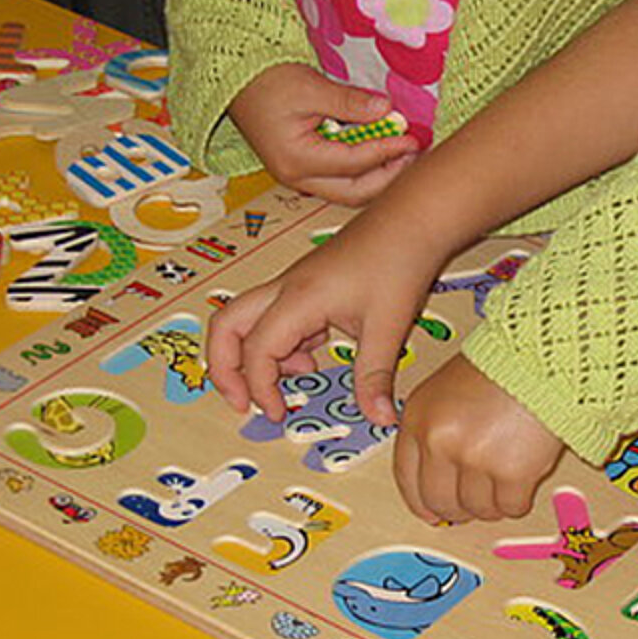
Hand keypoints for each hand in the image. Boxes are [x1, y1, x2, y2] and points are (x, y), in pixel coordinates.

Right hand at [206, 232, 432, 426]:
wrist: (412, 219)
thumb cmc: (398, 261)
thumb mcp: (388, 327)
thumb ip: (375, 377)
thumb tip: (380, 419)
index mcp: (298, 299)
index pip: (257, 351)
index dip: (260, 388)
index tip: (278, 414)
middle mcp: (285, 289)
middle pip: (226, 325)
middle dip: (225, 368)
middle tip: (241, 402)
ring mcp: (292, 285)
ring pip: (245, 319)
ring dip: (254, 355)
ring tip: (290, 382)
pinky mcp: (305, 285)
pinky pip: (273, 316)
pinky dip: (279, 343)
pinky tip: (312, 357)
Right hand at [229, 63, 419, 205]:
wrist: (238, 84)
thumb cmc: (267, 83)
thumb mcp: (311, 87)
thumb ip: (350, 103)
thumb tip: (387, 111)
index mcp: (296, 160)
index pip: (353, 163)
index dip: (386, 151)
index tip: (411, 139)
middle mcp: (297, 178)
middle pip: (354, 193)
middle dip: (388, 178)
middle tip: (413, 155)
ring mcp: (300, 180)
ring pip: (349, 193)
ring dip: (379, 179)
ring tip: (403, 157)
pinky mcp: (305, 173)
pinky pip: (342, 182)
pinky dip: (365, 173)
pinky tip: (383, 157)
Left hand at [394, 355, 563, 522]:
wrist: (542, 356)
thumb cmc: (501, 365)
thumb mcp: (446, 389)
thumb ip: (435, 431)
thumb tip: (436, 481)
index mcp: (418, 419)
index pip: (407, 478)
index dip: (420, 501)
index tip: (430, 511)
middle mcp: (439, 441)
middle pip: (439, 502)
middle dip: (458, 508)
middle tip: (474, 502)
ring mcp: (474, 459)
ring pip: (477, 509)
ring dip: (492, 503)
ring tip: (505, 479)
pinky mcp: (511, 472)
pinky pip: (510, 507)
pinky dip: (518, 500)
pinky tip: (524, 476)